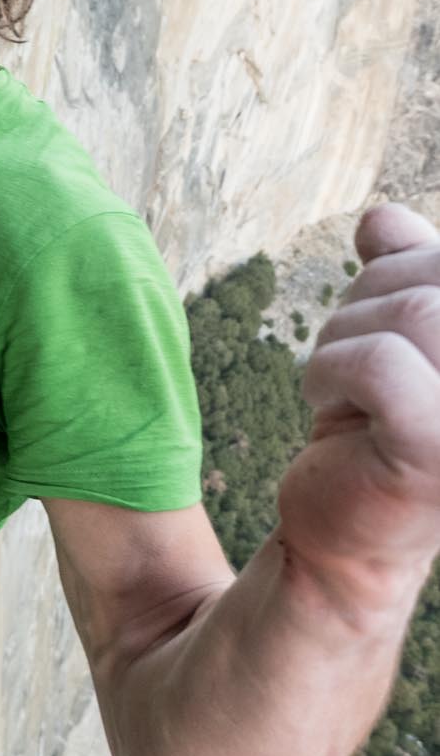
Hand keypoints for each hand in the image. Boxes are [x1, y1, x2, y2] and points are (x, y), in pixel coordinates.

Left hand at [278, 202, 439, 599]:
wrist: (345, 536)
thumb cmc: (377, 425)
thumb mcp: (392, 333)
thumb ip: (405, 271)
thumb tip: (384, 218)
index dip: (410, 265)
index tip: (383, 318)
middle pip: (439, 278)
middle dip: (374, 294)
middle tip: (351, 354)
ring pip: (416, 311)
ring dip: (347, 335)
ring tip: (338, 383)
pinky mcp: (438, 450)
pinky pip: (378, 360)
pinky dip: (332, 369)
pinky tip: (326, 405)